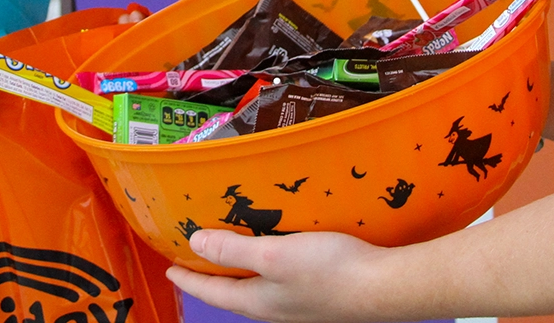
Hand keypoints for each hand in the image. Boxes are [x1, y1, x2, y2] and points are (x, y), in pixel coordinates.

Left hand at [166, 230, 390, 322]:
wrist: (383, 288)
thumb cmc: (329, 272)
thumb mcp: (274, 255)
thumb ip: (234, 249)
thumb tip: (194, 244)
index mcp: (259, 301)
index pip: (213, 291)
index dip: (189, 279)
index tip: (170, 270)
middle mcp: (275, 308)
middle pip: (233, 292)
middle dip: (212, 275)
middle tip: (195, 258)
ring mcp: (297, 304)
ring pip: (257, 287)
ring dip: (239, 270)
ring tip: (231, 251)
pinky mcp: (317, 294)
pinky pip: (279, 280)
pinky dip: (266, 267)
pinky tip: (278, 252)